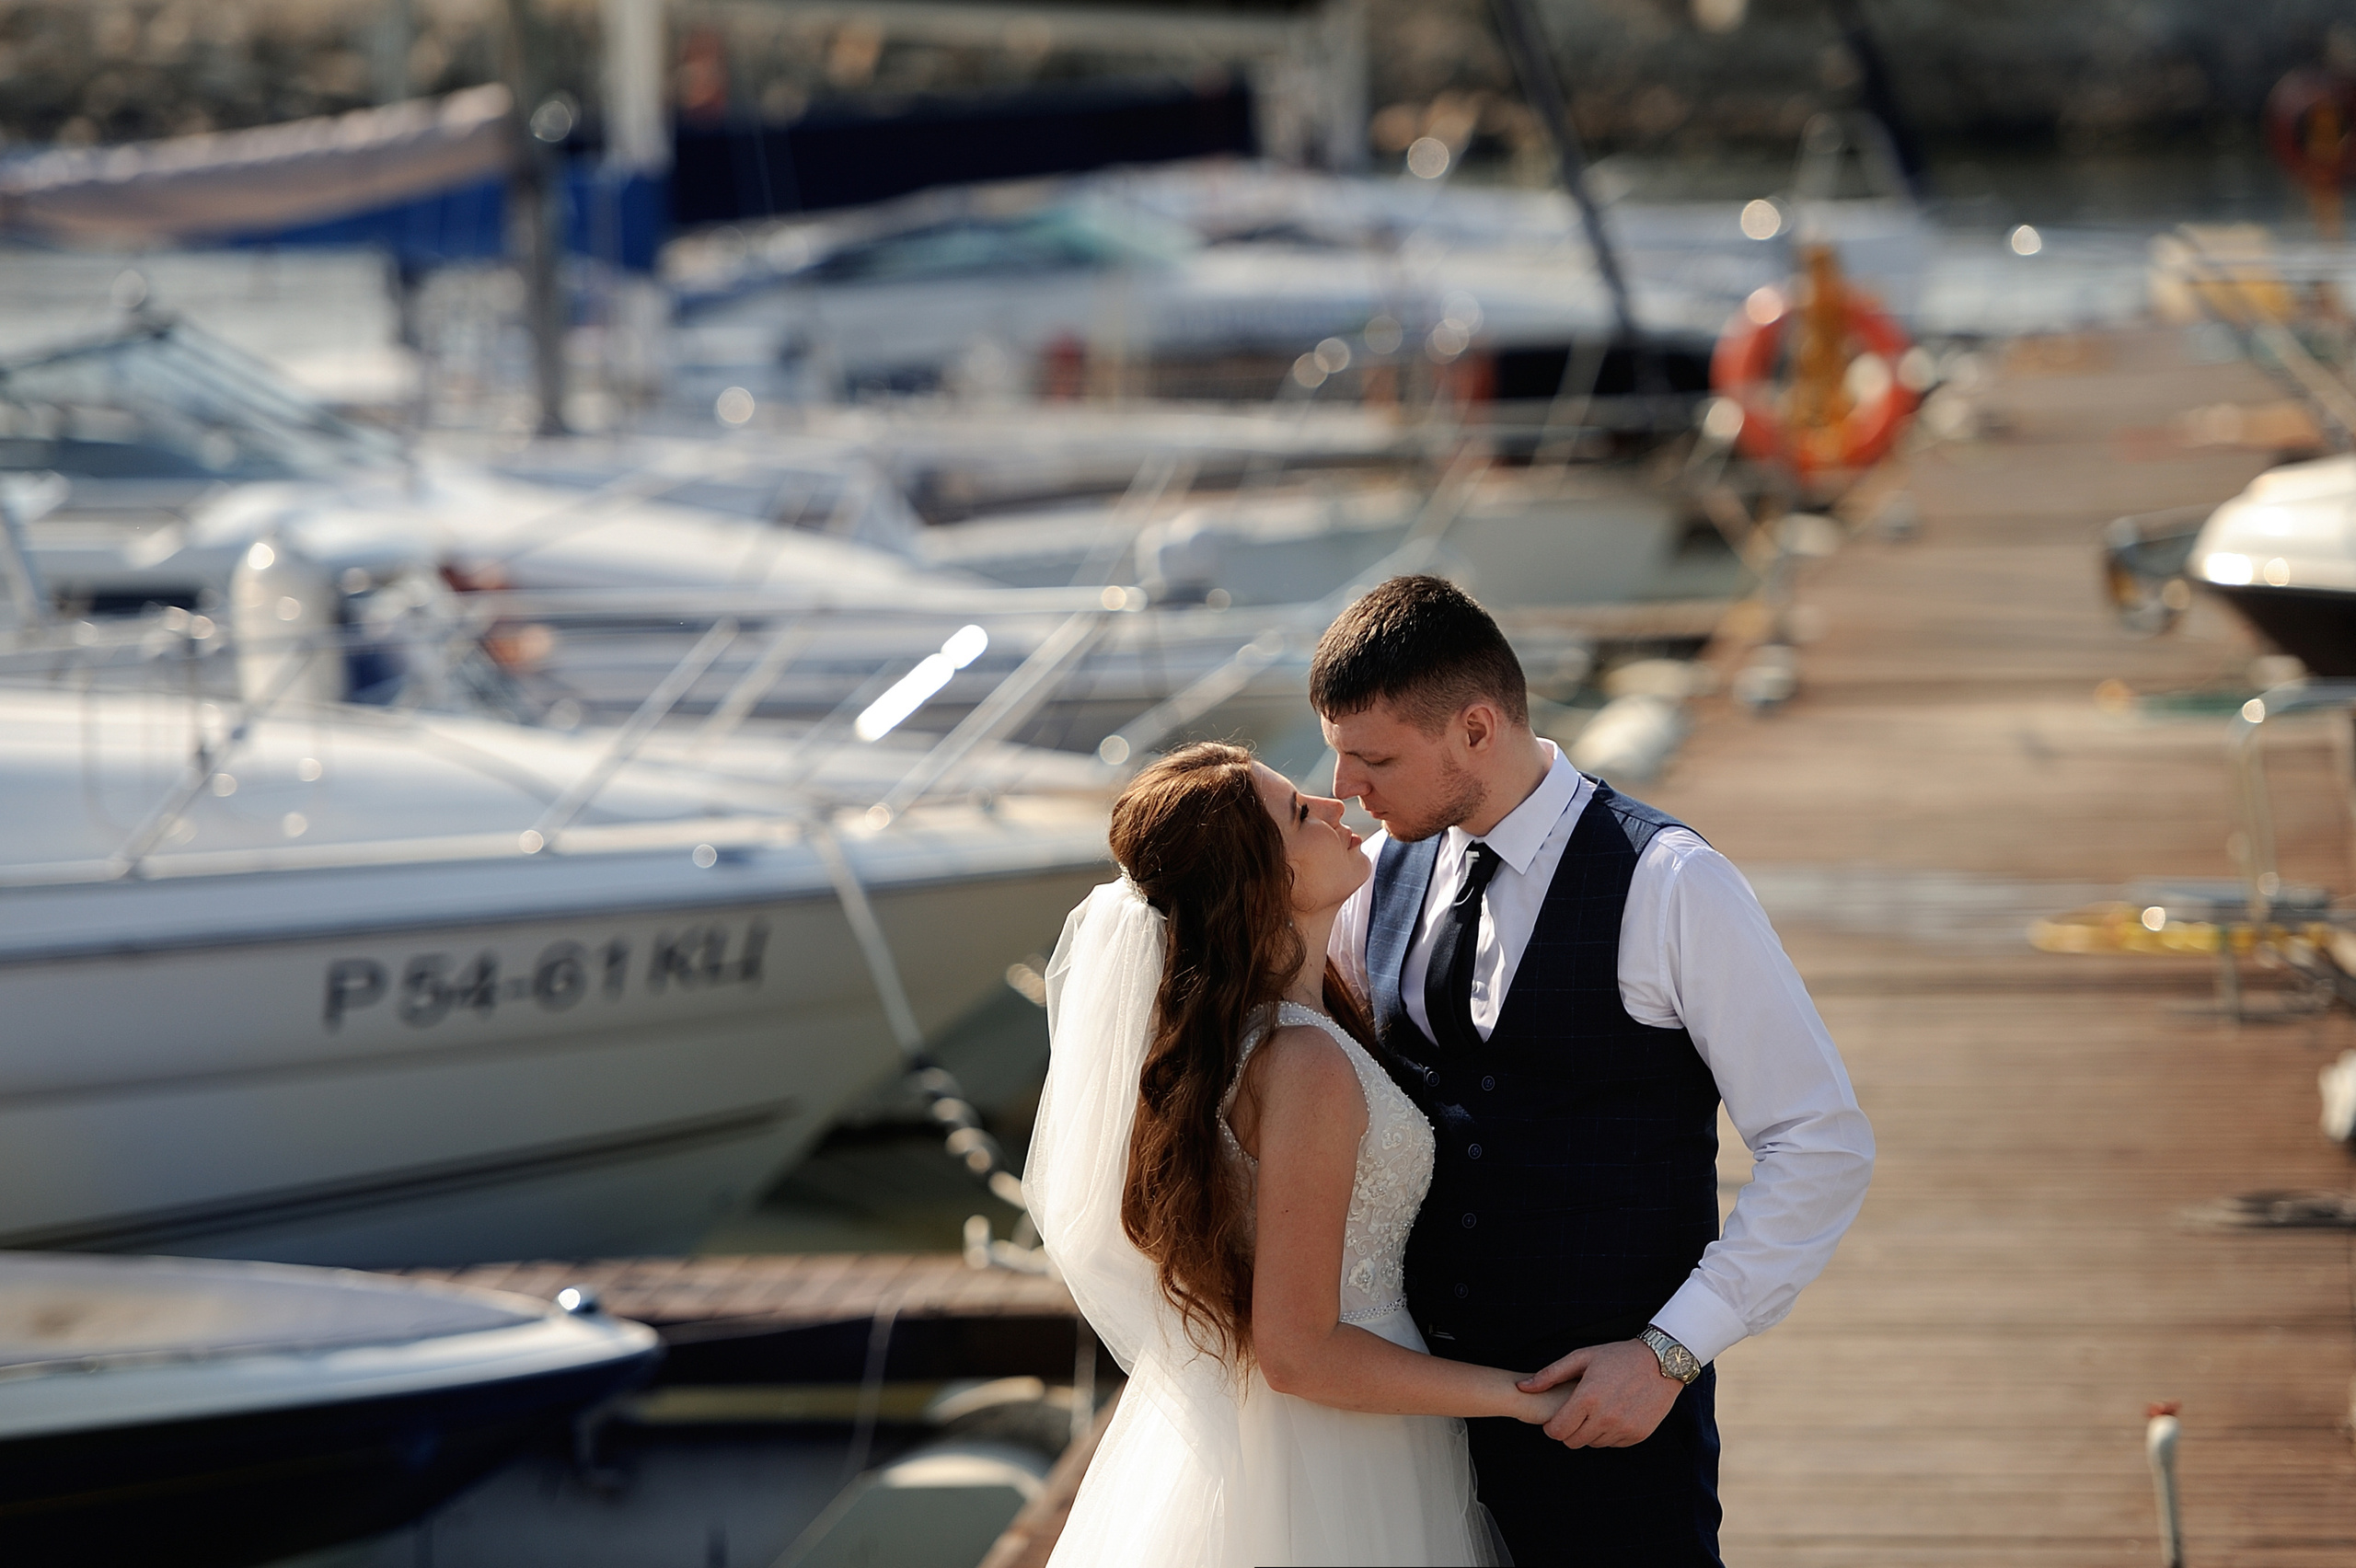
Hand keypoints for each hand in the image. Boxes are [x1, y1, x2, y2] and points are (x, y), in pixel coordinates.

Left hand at [1517, 1340, 1681, 1447]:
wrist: (1660, 1362)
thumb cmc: (1617, 1357)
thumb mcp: (1581, 1358)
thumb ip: (1550, 1375)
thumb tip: (1522, 1387)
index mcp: (1587, 1398)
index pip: (1557, 1431)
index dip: (1551, 1427)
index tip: (1555, 1419)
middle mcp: (1605, 1418)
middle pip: (1572, 1442)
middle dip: (1568, 1431)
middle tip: (1574, 1415)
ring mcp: (1623, 1428)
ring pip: (1593, 1444)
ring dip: (1589, 1432)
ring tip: (1596, 1411)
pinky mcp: (1638, 1435)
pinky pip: (1613, 1444)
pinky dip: (1609, 1434)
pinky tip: (1613, 1414)